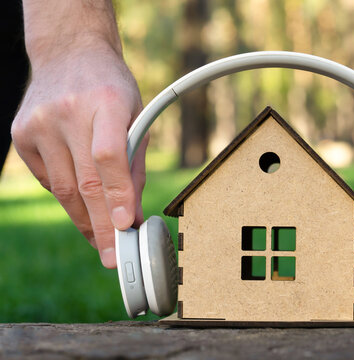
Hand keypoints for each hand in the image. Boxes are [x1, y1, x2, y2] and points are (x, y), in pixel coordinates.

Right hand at [11, 43, 147, 267]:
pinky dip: (68, 196)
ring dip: (84, 219)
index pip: (109, 156)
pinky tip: (82, 200)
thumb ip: (135, 164)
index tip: (126, 226)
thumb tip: (131, 215)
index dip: (118, 194)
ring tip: (102, 241)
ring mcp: (38, 124)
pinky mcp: (21, 136)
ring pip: (64, 189)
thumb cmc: (112, 90)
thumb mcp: (137, 117)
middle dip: (102, 226)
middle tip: (114, 258)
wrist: (69, 54)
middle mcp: (68, 112)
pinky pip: (49, 180)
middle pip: (85, 182)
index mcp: (107, 102)